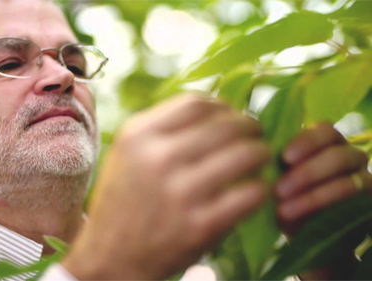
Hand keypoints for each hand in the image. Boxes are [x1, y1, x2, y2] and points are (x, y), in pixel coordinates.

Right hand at [62, 94, 270, 279]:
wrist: (110, 258)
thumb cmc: (122, 202)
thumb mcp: (126, 155)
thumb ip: (161, 130)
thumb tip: (213, 110)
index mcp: (138, 136)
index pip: (196, 103)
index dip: (222, 106)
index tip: (231, 115)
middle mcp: (158, 158)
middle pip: (227, 124)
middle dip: (250, 126)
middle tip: (255, 134)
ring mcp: (180, 192)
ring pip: (245, 154)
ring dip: (261, 152)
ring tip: (261, 157)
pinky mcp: (200, 226)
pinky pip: (250, 194)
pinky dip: (260, 188)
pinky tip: (256, 189)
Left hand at [275, 121, 371, 234]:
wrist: (299, 227)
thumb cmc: (283, 192)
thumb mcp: (274, 174)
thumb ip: (271, 160)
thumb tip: (255, 151)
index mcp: (325, 141)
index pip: (324, 131)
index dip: (306, 142)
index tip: (284, 157)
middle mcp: (348, 154)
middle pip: (337, 155)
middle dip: (307, 173)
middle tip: (278, 189)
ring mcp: (361, 177)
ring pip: (346, 181)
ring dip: (312, 196)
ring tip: (282, 209)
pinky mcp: (367, 200)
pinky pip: (350, 203)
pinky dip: (321, 209)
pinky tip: (296, 216)